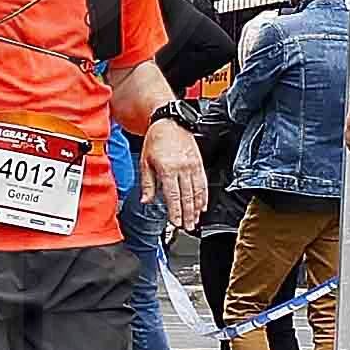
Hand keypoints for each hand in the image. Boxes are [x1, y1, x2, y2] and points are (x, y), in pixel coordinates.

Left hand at [139, 118, 208, 234]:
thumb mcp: (145, 161)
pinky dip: (204, 196)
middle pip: (187, 196)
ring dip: (197, 208)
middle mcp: (182, 168)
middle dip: (188, 214)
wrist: (170, 121)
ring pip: (197, 191)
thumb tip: (146, 201)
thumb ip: (147, 184)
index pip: (173, 195)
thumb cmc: (156, 140)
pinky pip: (203, 183)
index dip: (175, 211)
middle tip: (188, 227)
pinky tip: (203, 205)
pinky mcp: (199, 163)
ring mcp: (193, 165)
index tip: (176, 222)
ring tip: (195, 220)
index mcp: (167, 168)